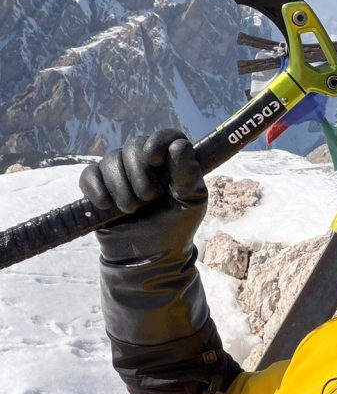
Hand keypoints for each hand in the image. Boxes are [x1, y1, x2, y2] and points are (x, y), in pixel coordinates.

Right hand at [79, 129, 206, 263]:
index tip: (154, 159)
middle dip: (138, 173)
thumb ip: (188, 174)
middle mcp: (145, 163)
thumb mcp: (190, 203)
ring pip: (110, 159)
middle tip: (147, 199)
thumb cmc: (175, 228)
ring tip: (130, 209)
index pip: (166, 136)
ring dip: (120, 186)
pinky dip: (95, 188)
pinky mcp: (99, 187)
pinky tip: (105, 205)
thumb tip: (178, 145)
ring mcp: (120, 174)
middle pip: (133, 145)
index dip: (157, 141)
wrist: (148, 257)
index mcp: (171, 163)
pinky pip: (89, 174)